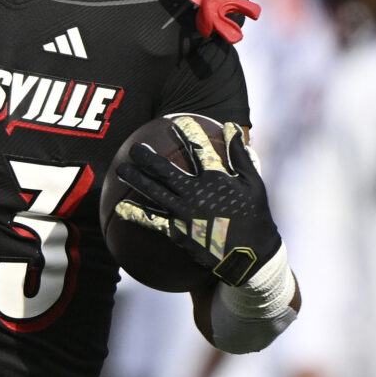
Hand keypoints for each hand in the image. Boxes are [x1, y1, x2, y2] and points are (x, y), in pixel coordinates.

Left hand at [112, 116, 282, 284]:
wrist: (249, 256)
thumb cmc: (255, 215)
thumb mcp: (254, 182)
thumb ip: (240, 154)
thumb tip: (232, 126)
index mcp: (216, 178)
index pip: (199, 149)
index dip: (188, 132)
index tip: (177, 120)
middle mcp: (196, 193)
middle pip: (165, 170)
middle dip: (148, 157)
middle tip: (135, 148)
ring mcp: (184, 212)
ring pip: (154, 192)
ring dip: (136, 180)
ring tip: (121, 170)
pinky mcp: (178, 231)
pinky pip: (153, 221)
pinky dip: (136, 214)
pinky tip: (120, 208)